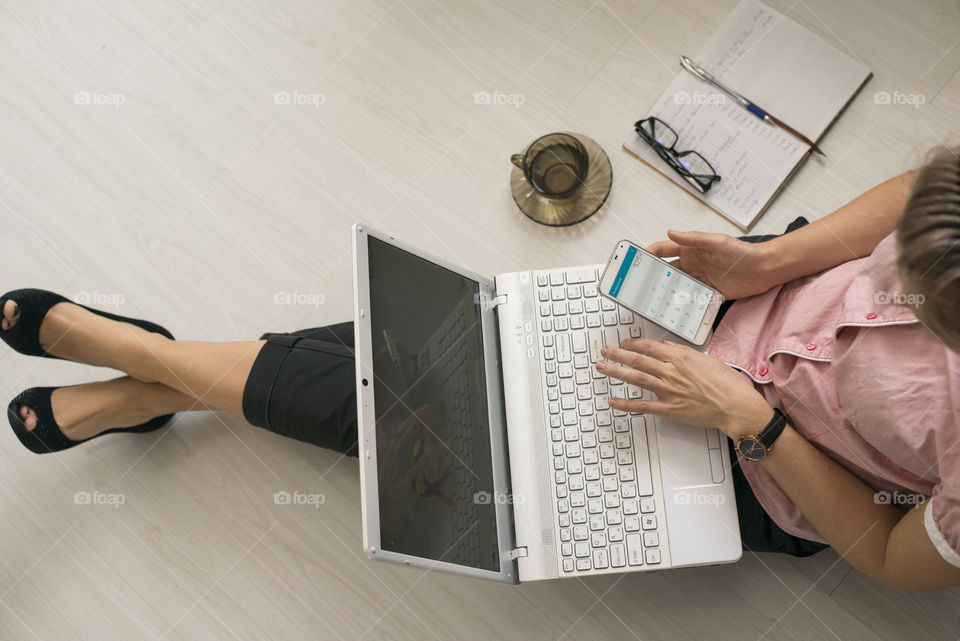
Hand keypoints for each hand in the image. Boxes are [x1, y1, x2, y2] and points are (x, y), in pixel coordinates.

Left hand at [597, 339, 773, 438]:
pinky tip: (613, 401)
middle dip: (617, 354)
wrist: (735, 406)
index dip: (633, 343)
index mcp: (680, 358)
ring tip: (601, 367)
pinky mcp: (669, 409)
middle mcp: (671, 372)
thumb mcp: (707, 359)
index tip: (624, 343)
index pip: (649, 347)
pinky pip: (642, 406)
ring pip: (635, 378)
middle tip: (604, 351)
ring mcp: (668, 391)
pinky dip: (626, 404)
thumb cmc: (727, 384)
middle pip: (637, 359)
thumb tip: (667, 347)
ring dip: (616, 372)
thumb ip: (684, 352)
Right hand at [646, 230, 776, 299]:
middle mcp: (692, 264)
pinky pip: (689, 297)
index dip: (648, 254)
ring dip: (665, 290)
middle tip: (638, 283)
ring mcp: (699, 278)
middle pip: (665, 269)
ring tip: (652, 298)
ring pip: (675, 284)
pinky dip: (680, 301)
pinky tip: (673, 306)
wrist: (764, 270)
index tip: (635, 259)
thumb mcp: (717, 242)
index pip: (663, 250)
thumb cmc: (743, 252)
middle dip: (651, 275)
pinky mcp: (707, 292)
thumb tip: (671, 233)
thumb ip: (693, 239)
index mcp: (691, 249)